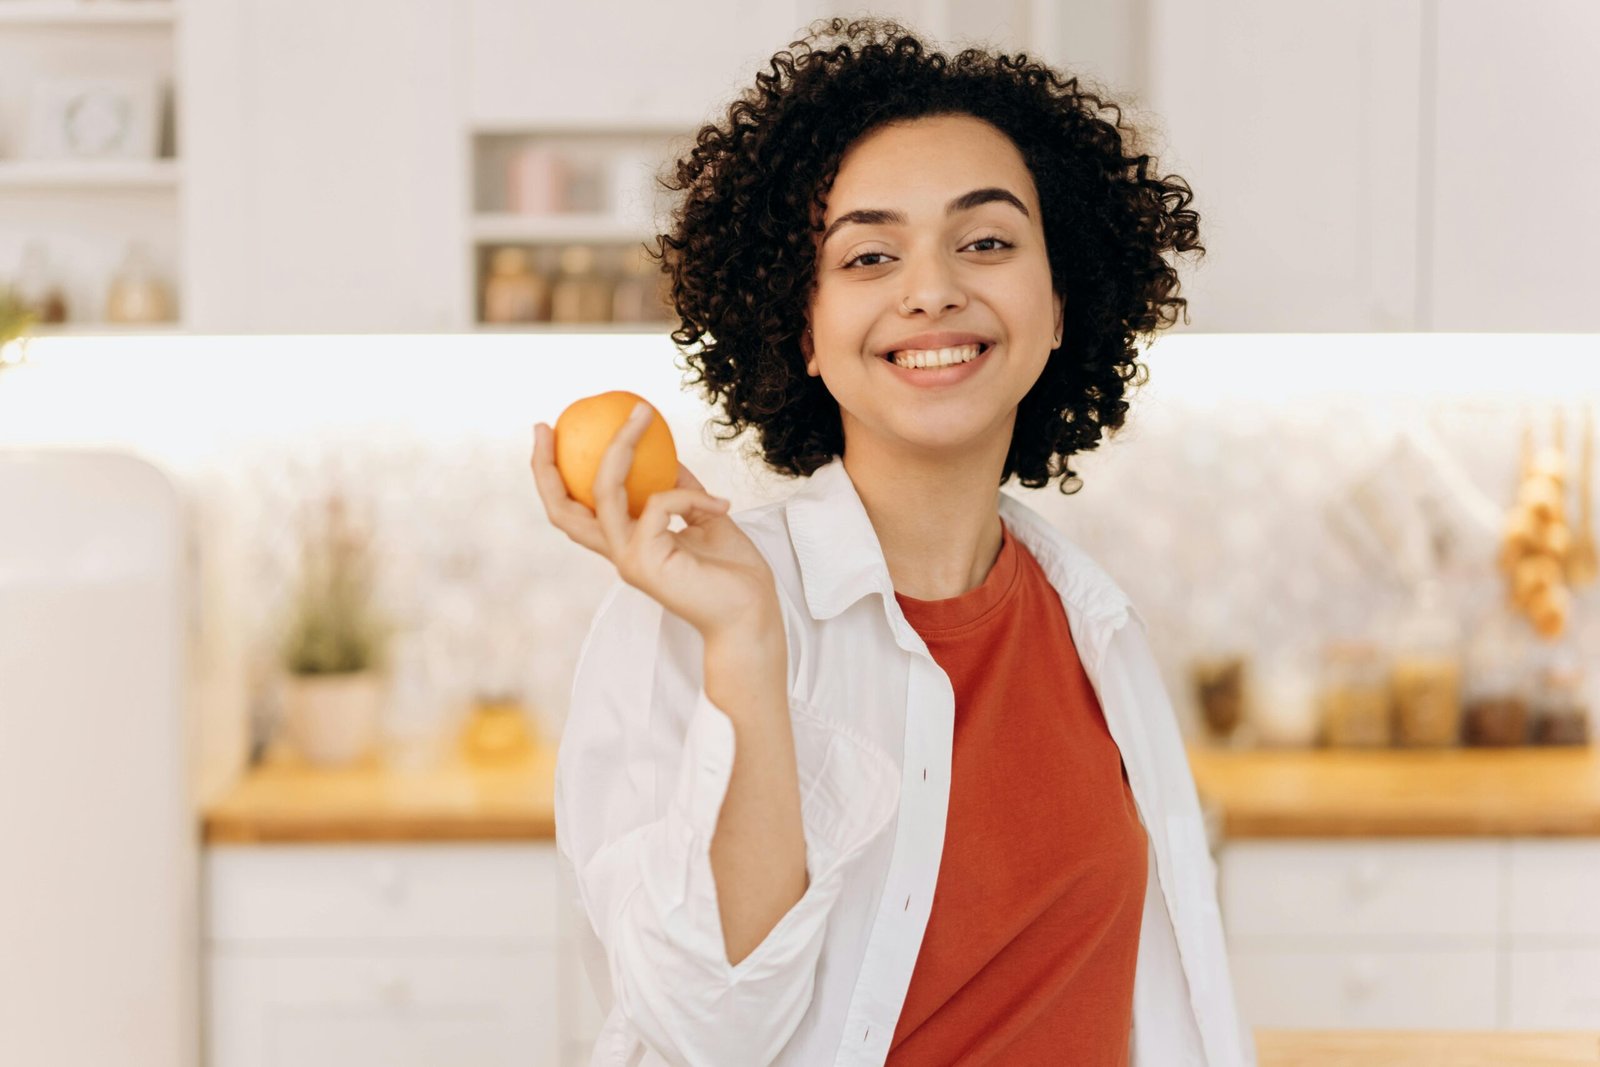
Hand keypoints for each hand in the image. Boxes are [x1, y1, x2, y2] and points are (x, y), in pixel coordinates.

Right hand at [530, 404, 779, 638]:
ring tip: (640, 416)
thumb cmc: (733, 573)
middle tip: (543, 427)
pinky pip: (659, 504)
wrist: (751, 616)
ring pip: (603, 495)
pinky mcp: (645, 562)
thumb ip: (680, 489)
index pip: (575, 511)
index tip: (551, 433)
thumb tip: (667, 453)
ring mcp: (628, 559)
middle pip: (561, 510)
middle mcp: (619, 553)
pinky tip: (720, 505)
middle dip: (545, 467)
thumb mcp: (704, 516)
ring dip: (619, 447)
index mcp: (627, 543)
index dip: (554, 475)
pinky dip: (689, 495)